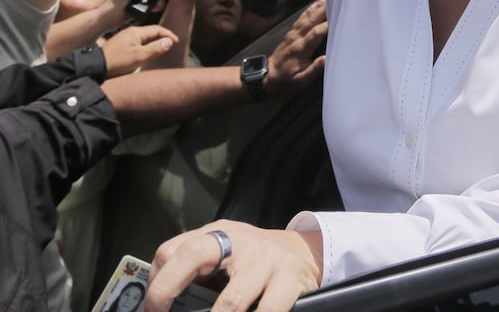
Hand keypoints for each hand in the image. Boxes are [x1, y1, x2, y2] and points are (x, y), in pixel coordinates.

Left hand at [100, 24, 177, 75]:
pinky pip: (137, 42)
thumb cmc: (117, 62)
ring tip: (160, 50)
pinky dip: (145, 46)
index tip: (176, 42)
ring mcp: (124, 38)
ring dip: (154, 42)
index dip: (168, 35)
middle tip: (170, 46)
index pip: (157, 29)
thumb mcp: (139, 56)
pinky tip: (145, 54)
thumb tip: (169, 42)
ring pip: (144, 38)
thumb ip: (156, 48)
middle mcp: (130, 32)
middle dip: (162, 38)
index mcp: (136, 32)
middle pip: (151, 32)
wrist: (94, 67)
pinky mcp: (119, 45)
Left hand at [147, 220, 322, 311]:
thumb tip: (162, 306)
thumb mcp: (226, 255)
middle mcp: (239, 242)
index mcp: (217, 234)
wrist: (305, 252)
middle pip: (193, 254)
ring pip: (232, 300)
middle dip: (167, 289)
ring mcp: (265, 260)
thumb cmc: (254, 261)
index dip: (156, 284)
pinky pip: (268, 311)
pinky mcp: (290, 280)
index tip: (153, 311)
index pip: (174, 250)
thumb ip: (199, 271)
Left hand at [267, 0, 327, 98]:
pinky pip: (303, 17)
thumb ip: (313, 70)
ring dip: (320, 5)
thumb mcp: (300, 82)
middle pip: (313, 19)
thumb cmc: (286, 81)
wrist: (267, 78)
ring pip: (308, 15)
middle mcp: (297, 37)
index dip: (329, 24)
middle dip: (326, 8)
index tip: (342, 17)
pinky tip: (318, 2)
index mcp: (300, 49)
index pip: (317, 32)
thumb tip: (326, 59)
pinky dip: (311, 8)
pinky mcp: (292, 32)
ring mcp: (293, 33)